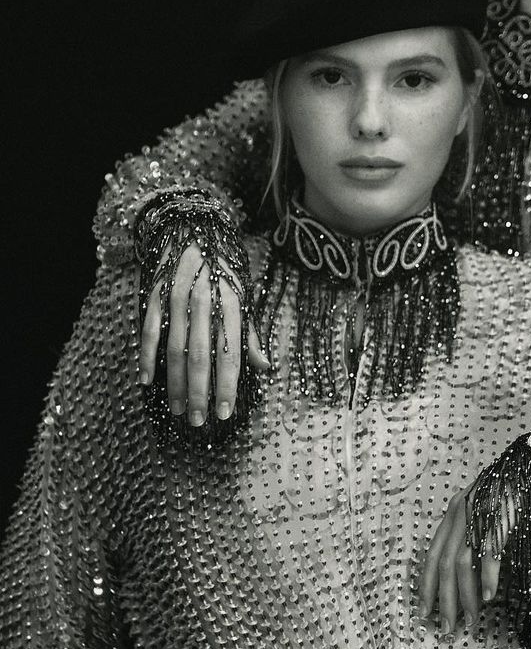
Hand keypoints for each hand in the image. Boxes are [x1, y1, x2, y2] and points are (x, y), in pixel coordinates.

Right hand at [139, 242, 270, 424]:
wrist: (192, 228)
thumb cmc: (223, 269)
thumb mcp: (244, 295)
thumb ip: (250, 334)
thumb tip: (265, 366)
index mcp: (231, 304)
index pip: (231, 353)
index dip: (228, 385)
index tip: (226, 412)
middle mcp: (204, 303)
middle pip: (201, 356)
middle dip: (200, 392)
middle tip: (199, 420)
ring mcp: (176, 299)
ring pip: (175, 349)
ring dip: (175, 383)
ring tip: (178, 409)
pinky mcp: (154, 296)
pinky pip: (148, 332)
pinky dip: (147, 357)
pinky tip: (147, 381)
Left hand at [418, 480, 516, 633]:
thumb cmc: (511, 495)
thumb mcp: (482, 513)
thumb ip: (470, 536)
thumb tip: (464, 578)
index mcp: (454, 513)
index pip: (431, 555)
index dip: (425, 585)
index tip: (424, 611)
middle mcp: (460, 514)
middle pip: (443, 565)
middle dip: (443, 600)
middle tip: (445, 628)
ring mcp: (478, 515)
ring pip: (461, 564)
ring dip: (464, 596)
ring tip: (469, 620)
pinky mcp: (499, 517)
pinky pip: (489, 553)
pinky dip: (486, 577)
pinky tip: (488, 597)